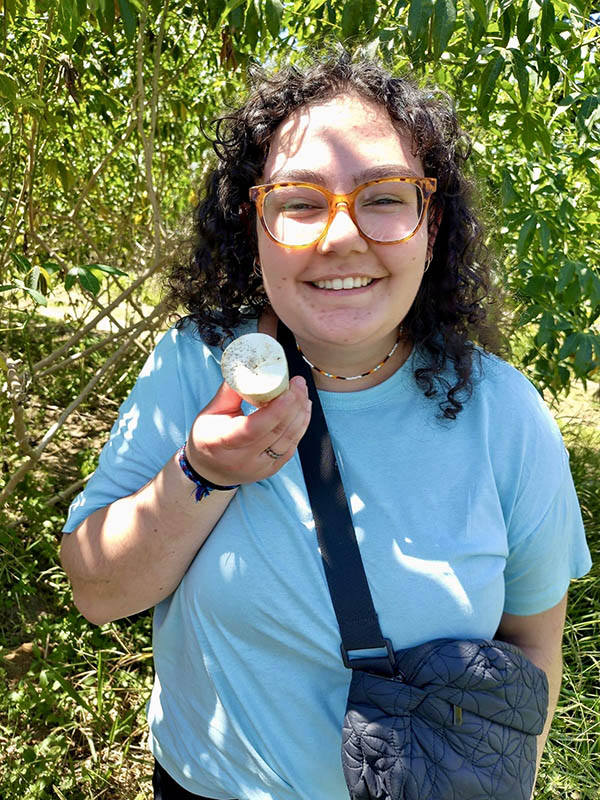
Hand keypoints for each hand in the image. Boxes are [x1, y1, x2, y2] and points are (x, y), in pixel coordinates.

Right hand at [186, 376, 311, 485]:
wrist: (210, 470)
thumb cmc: (208, 436)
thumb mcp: (211, 411)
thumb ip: (230, 391)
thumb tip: (248, 367)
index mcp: (222, 442)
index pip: (253, 429)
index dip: (275, 410)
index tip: (289, 391)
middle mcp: (242, 459)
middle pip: (276, 432)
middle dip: (293, 405)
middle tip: (299, 383)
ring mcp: (259, 467)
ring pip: (288, 440)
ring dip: (301, 415)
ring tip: (303, 393)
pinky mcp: (271, 470)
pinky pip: (291, 447)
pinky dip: (300, 427)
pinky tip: (303, 410)